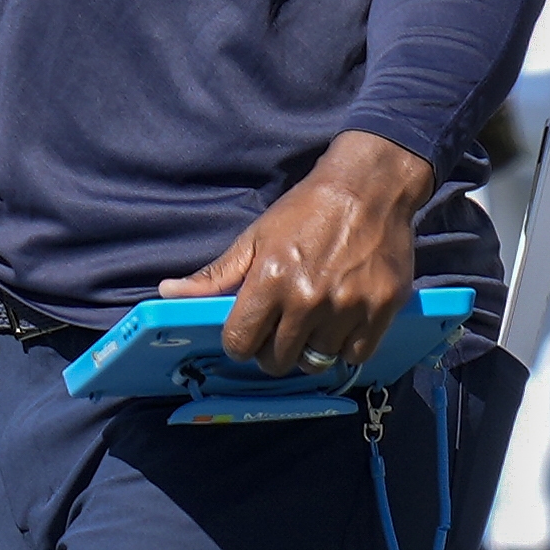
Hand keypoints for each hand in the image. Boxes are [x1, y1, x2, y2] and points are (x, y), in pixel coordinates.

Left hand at [162, 131, 434, 375]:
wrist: (369, 187)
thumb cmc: (307, 210)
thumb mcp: (256, 237)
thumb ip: (217, 274)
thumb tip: (168, 293)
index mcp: (270, 280)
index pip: (240, 344)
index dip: (241, 342)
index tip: (251, 331)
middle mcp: (307, 299)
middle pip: (277, 361)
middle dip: (273, 350)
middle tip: (282, 328)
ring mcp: (347, 307)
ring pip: (316, 362)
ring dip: (310, 349)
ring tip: (313, 325)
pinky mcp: (381, 310)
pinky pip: (355, 355)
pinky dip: (347, 346)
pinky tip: (341, 324)